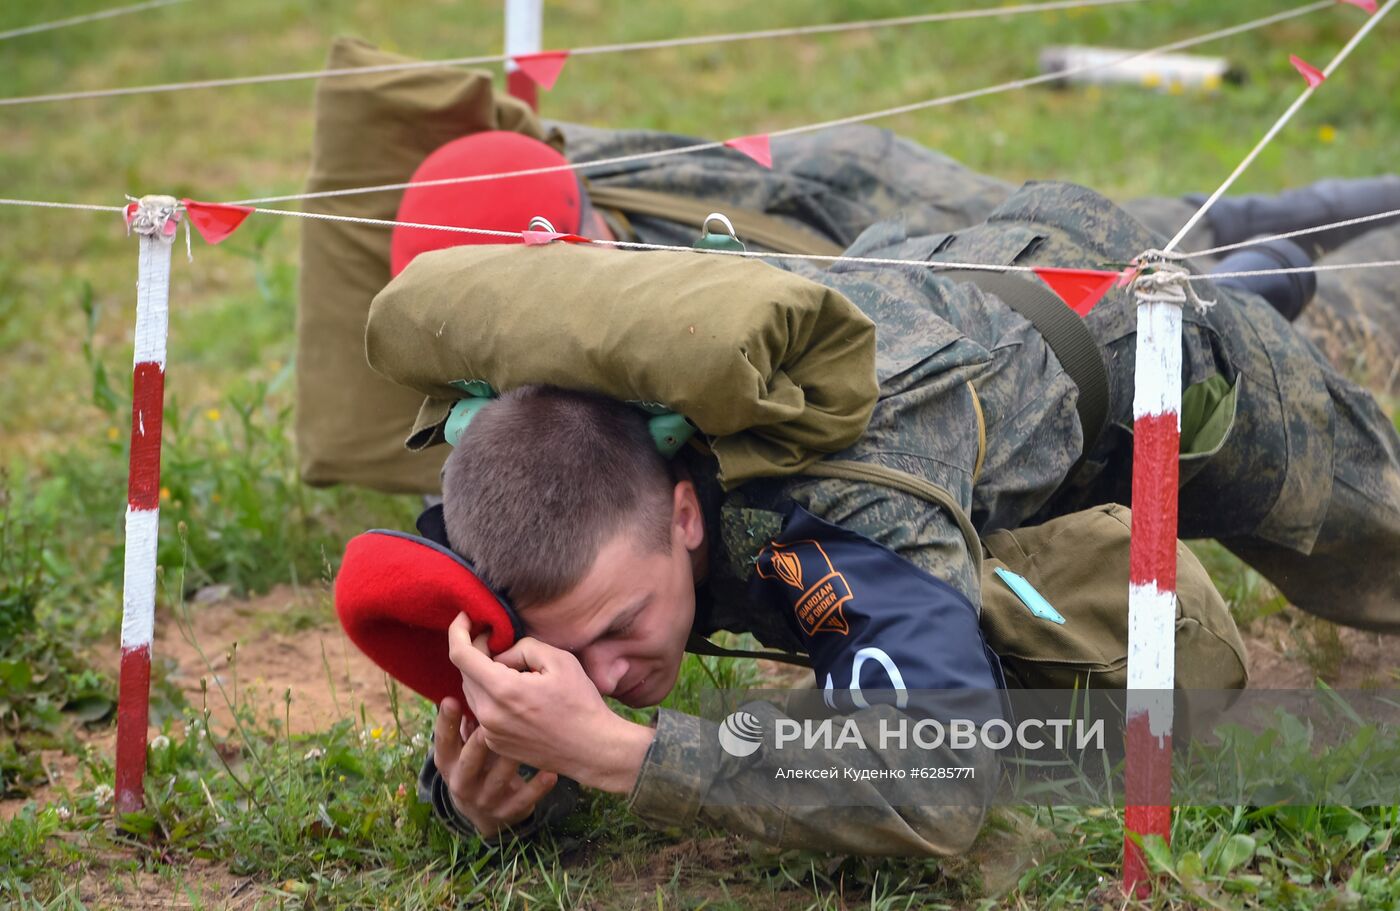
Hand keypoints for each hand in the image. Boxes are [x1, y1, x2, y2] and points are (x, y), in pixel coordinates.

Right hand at [434, 697, 559, 839]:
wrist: (486, 814)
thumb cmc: (479, 765)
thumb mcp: (465, 750)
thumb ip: (467, 724)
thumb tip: (468, 683)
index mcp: (449, 763)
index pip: (443, 743)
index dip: (445, 723)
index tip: (451, 699)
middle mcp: (462, 783)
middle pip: (469, 762)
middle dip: (478, 744)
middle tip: (489, 723)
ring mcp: (484, 800)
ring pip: (498, 780)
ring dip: (511, 762)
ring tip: (527, 742)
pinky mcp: (507, 812)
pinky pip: (524, 800)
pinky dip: (537, 787)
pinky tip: (551, 773)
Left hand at [448, 613, 653, 792]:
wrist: (592, 749)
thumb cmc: (581, 703)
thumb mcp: (559, 660)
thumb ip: (523, 647)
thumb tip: (500, 655)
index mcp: (502, 690)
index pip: (460, 655)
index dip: (458, 631)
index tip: (466, 617)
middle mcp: (489, 714)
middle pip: (465, 673)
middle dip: (476, 652)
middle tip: (498, 640)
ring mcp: (490, 733)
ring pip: (472, 692)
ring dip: (484, 675)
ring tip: (514, 669)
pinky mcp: (496, 744)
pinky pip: (482, 711)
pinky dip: (491, 696)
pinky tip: (517, 694)